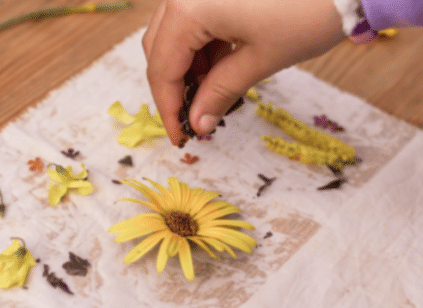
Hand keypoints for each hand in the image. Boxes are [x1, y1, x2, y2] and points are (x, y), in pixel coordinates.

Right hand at [142, 0, 345, 144]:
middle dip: (173, 87)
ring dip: (186, 68)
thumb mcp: (260, 60)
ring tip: (210, 93)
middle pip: (159, 49)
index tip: (180, 136)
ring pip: (172, 35)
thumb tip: (197, 124)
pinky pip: (192, 20)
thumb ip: (220, 92)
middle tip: (193, 116)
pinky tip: (219, 65)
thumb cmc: (307, 13)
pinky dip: (200, 47)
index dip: (168, 108)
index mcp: (189, 9)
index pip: (162, 68)